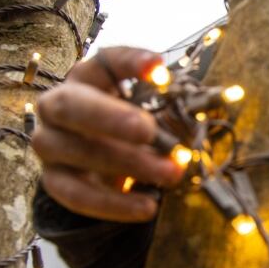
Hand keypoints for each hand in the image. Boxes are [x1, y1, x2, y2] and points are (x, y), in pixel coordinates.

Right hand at [33, 47, 184, 221]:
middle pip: (72, 105)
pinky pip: (77, 195)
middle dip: (111, 117)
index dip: (129, 61)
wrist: (100, 165)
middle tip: (149, 131)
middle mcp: (57, 106)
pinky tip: (147, 206)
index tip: (158, 67)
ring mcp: (50, 144)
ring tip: (170, 174)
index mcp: (87, 78)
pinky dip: (114, 204)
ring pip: (75, 151)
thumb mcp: (150, 110)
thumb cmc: (130, 128)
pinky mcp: (55, 181)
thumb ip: (172, 103)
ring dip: (126, 164)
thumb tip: (219, 99)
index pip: (104, 61)